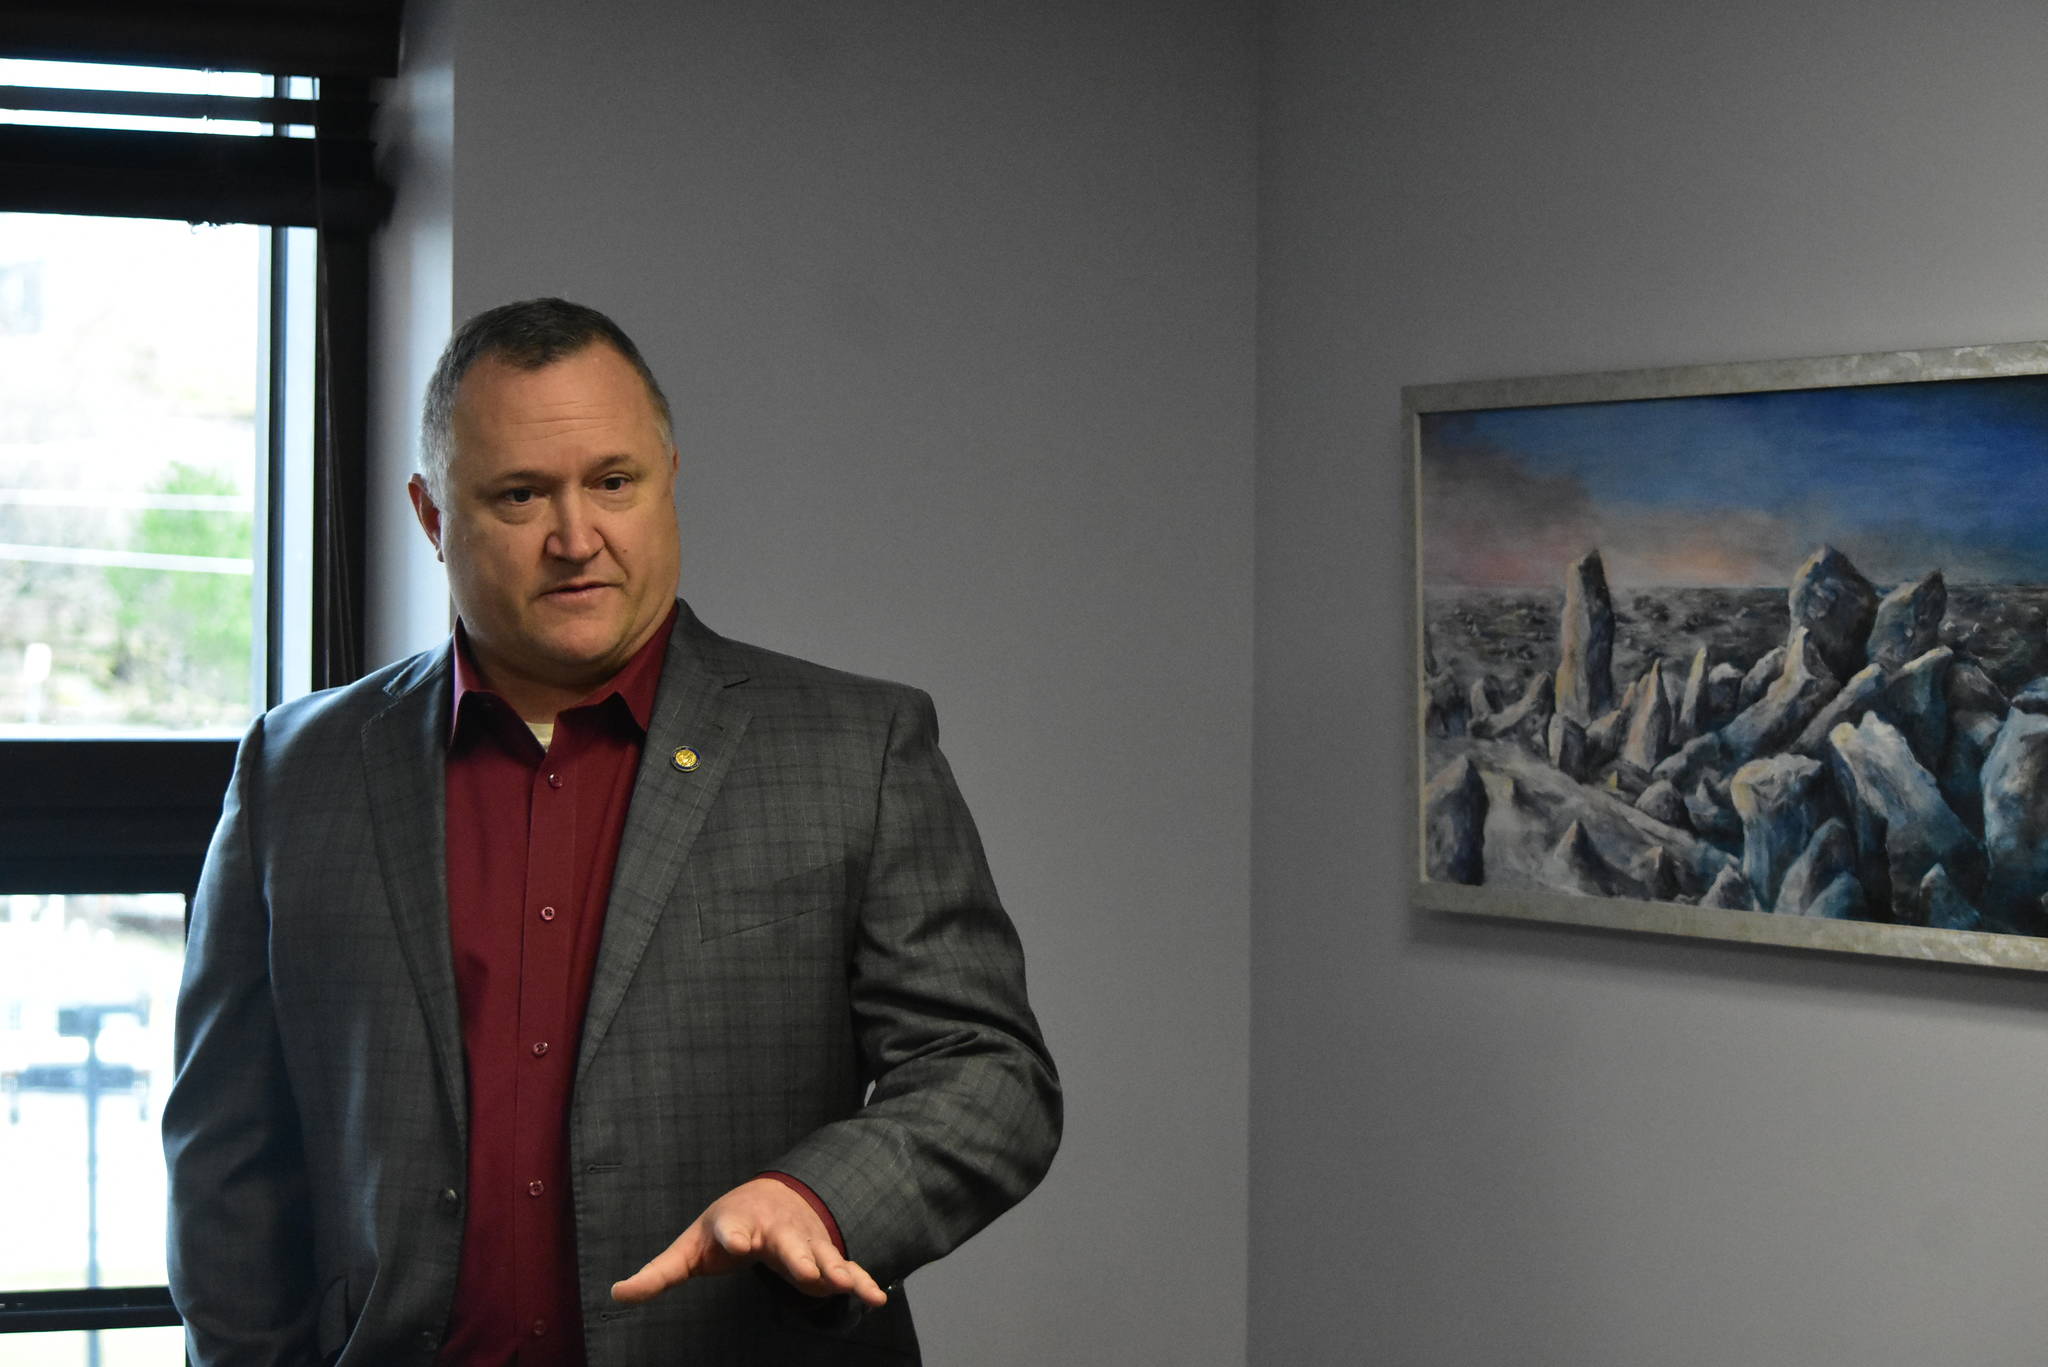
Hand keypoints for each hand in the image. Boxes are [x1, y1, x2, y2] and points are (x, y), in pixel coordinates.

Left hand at [610, 1177, 888, 1307]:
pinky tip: (874, 1299)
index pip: (731, 1229)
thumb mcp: (690, 1247)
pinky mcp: (823, 1256)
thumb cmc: (724, 1228)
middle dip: (797, 1256)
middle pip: (785, 1243)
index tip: (735, 1242)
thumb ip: (658, 1275)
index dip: (732, 1236)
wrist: (772, 1197)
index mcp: (735, 1224)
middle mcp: (773, 1230)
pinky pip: (844, 1269)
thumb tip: (616, 1295)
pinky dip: (859, 1282)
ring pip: (820, 1255)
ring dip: (833, 1269)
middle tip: (805, 1271)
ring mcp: (802, 1242)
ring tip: (842, 1285)